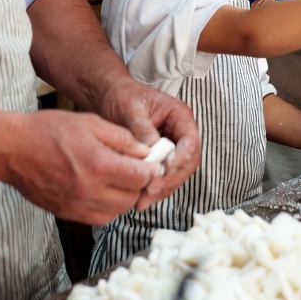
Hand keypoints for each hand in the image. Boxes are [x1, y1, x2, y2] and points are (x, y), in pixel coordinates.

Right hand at [6, 110, 159, 224]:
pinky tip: (103, 191)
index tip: (152, 163)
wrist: (13, 149)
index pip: (141, 177)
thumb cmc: (49, 130)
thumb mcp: (90, 122)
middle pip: (132, 198)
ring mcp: (77, 205)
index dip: (151, 170)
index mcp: (98, 164)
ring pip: (117, 212)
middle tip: (136, 171)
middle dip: (139, 185)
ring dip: (124, 198)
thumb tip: (145, 152)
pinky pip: (98, 219)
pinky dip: (107, 208)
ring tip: (119, 180)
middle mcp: (90, 190)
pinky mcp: (67, 213)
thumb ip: (121, 138)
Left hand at [96, 77, 200, 211]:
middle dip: (171, 180)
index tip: (162, 172)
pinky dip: (155, 189)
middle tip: (151, 191)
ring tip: (143, 201)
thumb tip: (151, 151)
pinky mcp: (161, 159)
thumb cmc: (122, 97)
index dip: (180, 160)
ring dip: (163, 189)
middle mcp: (180, 133)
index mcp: (179, 116)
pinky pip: (164, 177)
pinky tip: (140, 199)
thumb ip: (143, 129)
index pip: (190, 142)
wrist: (110, 98)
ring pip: (177, 174)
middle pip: (187, 162)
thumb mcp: (131, 109)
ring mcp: (172, 147)